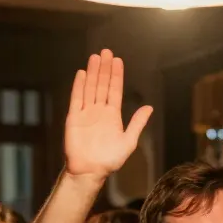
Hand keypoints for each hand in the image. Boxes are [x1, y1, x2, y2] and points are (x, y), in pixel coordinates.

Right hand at [64, 49, 152, 180]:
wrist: (90, 171)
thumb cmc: (110, 160)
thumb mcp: (128, 142)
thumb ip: (137, 123)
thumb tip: (148, 107)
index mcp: (113, 115)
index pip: (115, 90)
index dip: (116, 75)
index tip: (118, 61)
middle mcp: (99, 111)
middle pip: (102, 85)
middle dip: (105, 69)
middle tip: (106, 52)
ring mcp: (86, 113)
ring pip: (90, 88)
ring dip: (93, 73)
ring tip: (95, 57)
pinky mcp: (74, 118)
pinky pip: (76, 99)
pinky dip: (79, 86)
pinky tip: (82, 74)